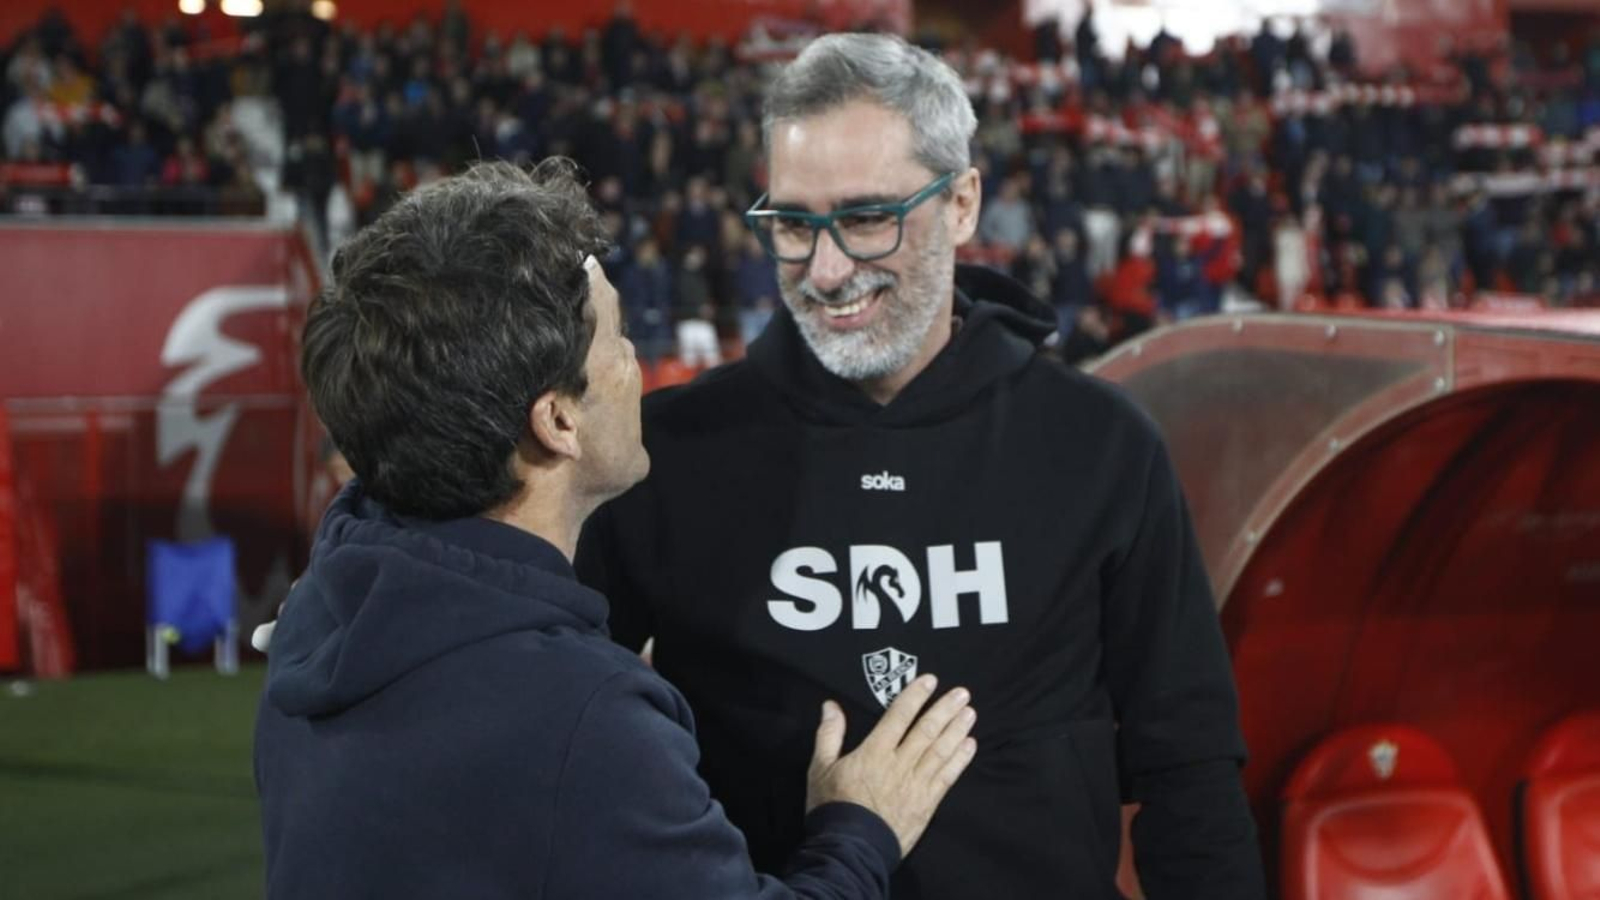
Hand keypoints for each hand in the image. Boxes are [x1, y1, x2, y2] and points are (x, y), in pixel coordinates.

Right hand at [805, 675, 977, 857]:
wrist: (849, 850)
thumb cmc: (832, 808)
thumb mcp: (820, 768)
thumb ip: (829, 734)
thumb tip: (831, 705)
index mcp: (874, 752)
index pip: (898, 716)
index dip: (915, 697)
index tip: (930, 681)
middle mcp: (899, 763)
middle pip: (927, 731)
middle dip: (945, 709)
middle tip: (962, 693)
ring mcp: (916, 784)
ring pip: (941, 751)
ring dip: (957, 730)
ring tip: (969, 713)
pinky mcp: (927, 804)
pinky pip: (947, 777)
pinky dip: (960, 760)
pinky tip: (969, 746)